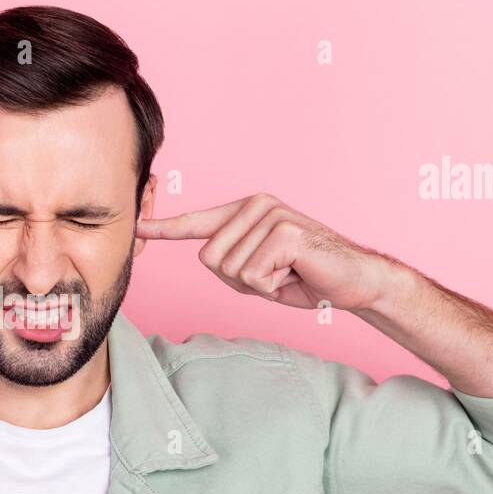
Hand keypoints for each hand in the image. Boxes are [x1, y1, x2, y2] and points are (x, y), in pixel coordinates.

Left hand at [135, 193, 397, 310]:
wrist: (355, 282)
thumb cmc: (305, 278)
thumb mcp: (257, 272)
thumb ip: (230, 262)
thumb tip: (206, 257)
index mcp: (245, 212)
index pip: (196, 222)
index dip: (164, 228)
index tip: (137, 228)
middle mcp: (255, 206)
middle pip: (210, 259)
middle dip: (239, 282)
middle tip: (275, 276)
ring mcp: (270, 215)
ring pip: (230, 270)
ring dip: (260, 285)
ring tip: (288, 273)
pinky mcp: (284, 231)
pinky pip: (252, 276)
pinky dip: (273, 287)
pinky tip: (297, 273)